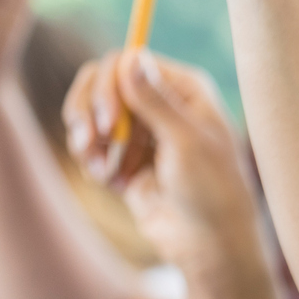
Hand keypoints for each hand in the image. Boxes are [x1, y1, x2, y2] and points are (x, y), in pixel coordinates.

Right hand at [64, 53, 265, 280]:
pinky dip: (91, 160)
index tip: (108, 123)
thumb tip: (131, 54)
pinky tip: (109, 181)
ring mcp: (140, 131)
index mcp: (184, 89)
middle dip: (88, 110)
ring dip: (86, 138)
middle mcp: (160, 103)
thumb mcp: (186, 142)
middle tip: (89, 143)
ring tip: (97, 167)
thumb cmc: (212, 190)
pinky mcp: (124, 159)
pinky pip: (90, 145)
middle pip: (100, 82)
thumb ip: (154, 100)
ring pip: (90, 113)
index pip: (126, 63)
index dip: (109, 86)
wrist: (210, 244)